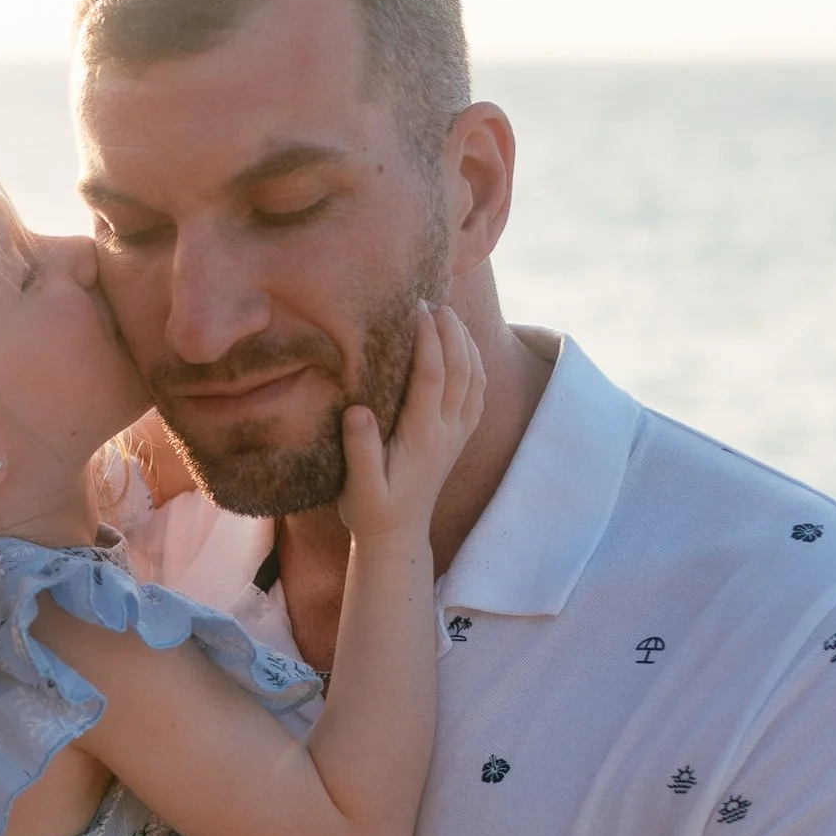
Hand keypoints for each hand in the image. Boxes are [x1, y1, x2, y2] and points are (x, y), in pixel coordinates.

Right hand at [337, 302, 484, 546]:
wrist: (398, 536)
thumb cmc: (371, 509)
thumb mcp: (358, 486)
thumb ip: (359, 449)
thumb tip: (358, 410)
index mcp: (422, 437)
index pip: (431, 377)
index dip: (427, 340)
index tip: (415, 309)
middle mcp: (446, 431)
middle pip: (460, 369)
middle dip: (450, 330)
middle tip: (433, 299)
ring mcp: (457, 434)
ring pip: (474, 378)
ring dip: (465, 342)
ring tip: (448, 313)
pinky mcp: (459, 437)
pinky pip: (477, 392)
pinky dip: (474, 362)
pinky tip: (462, 346)